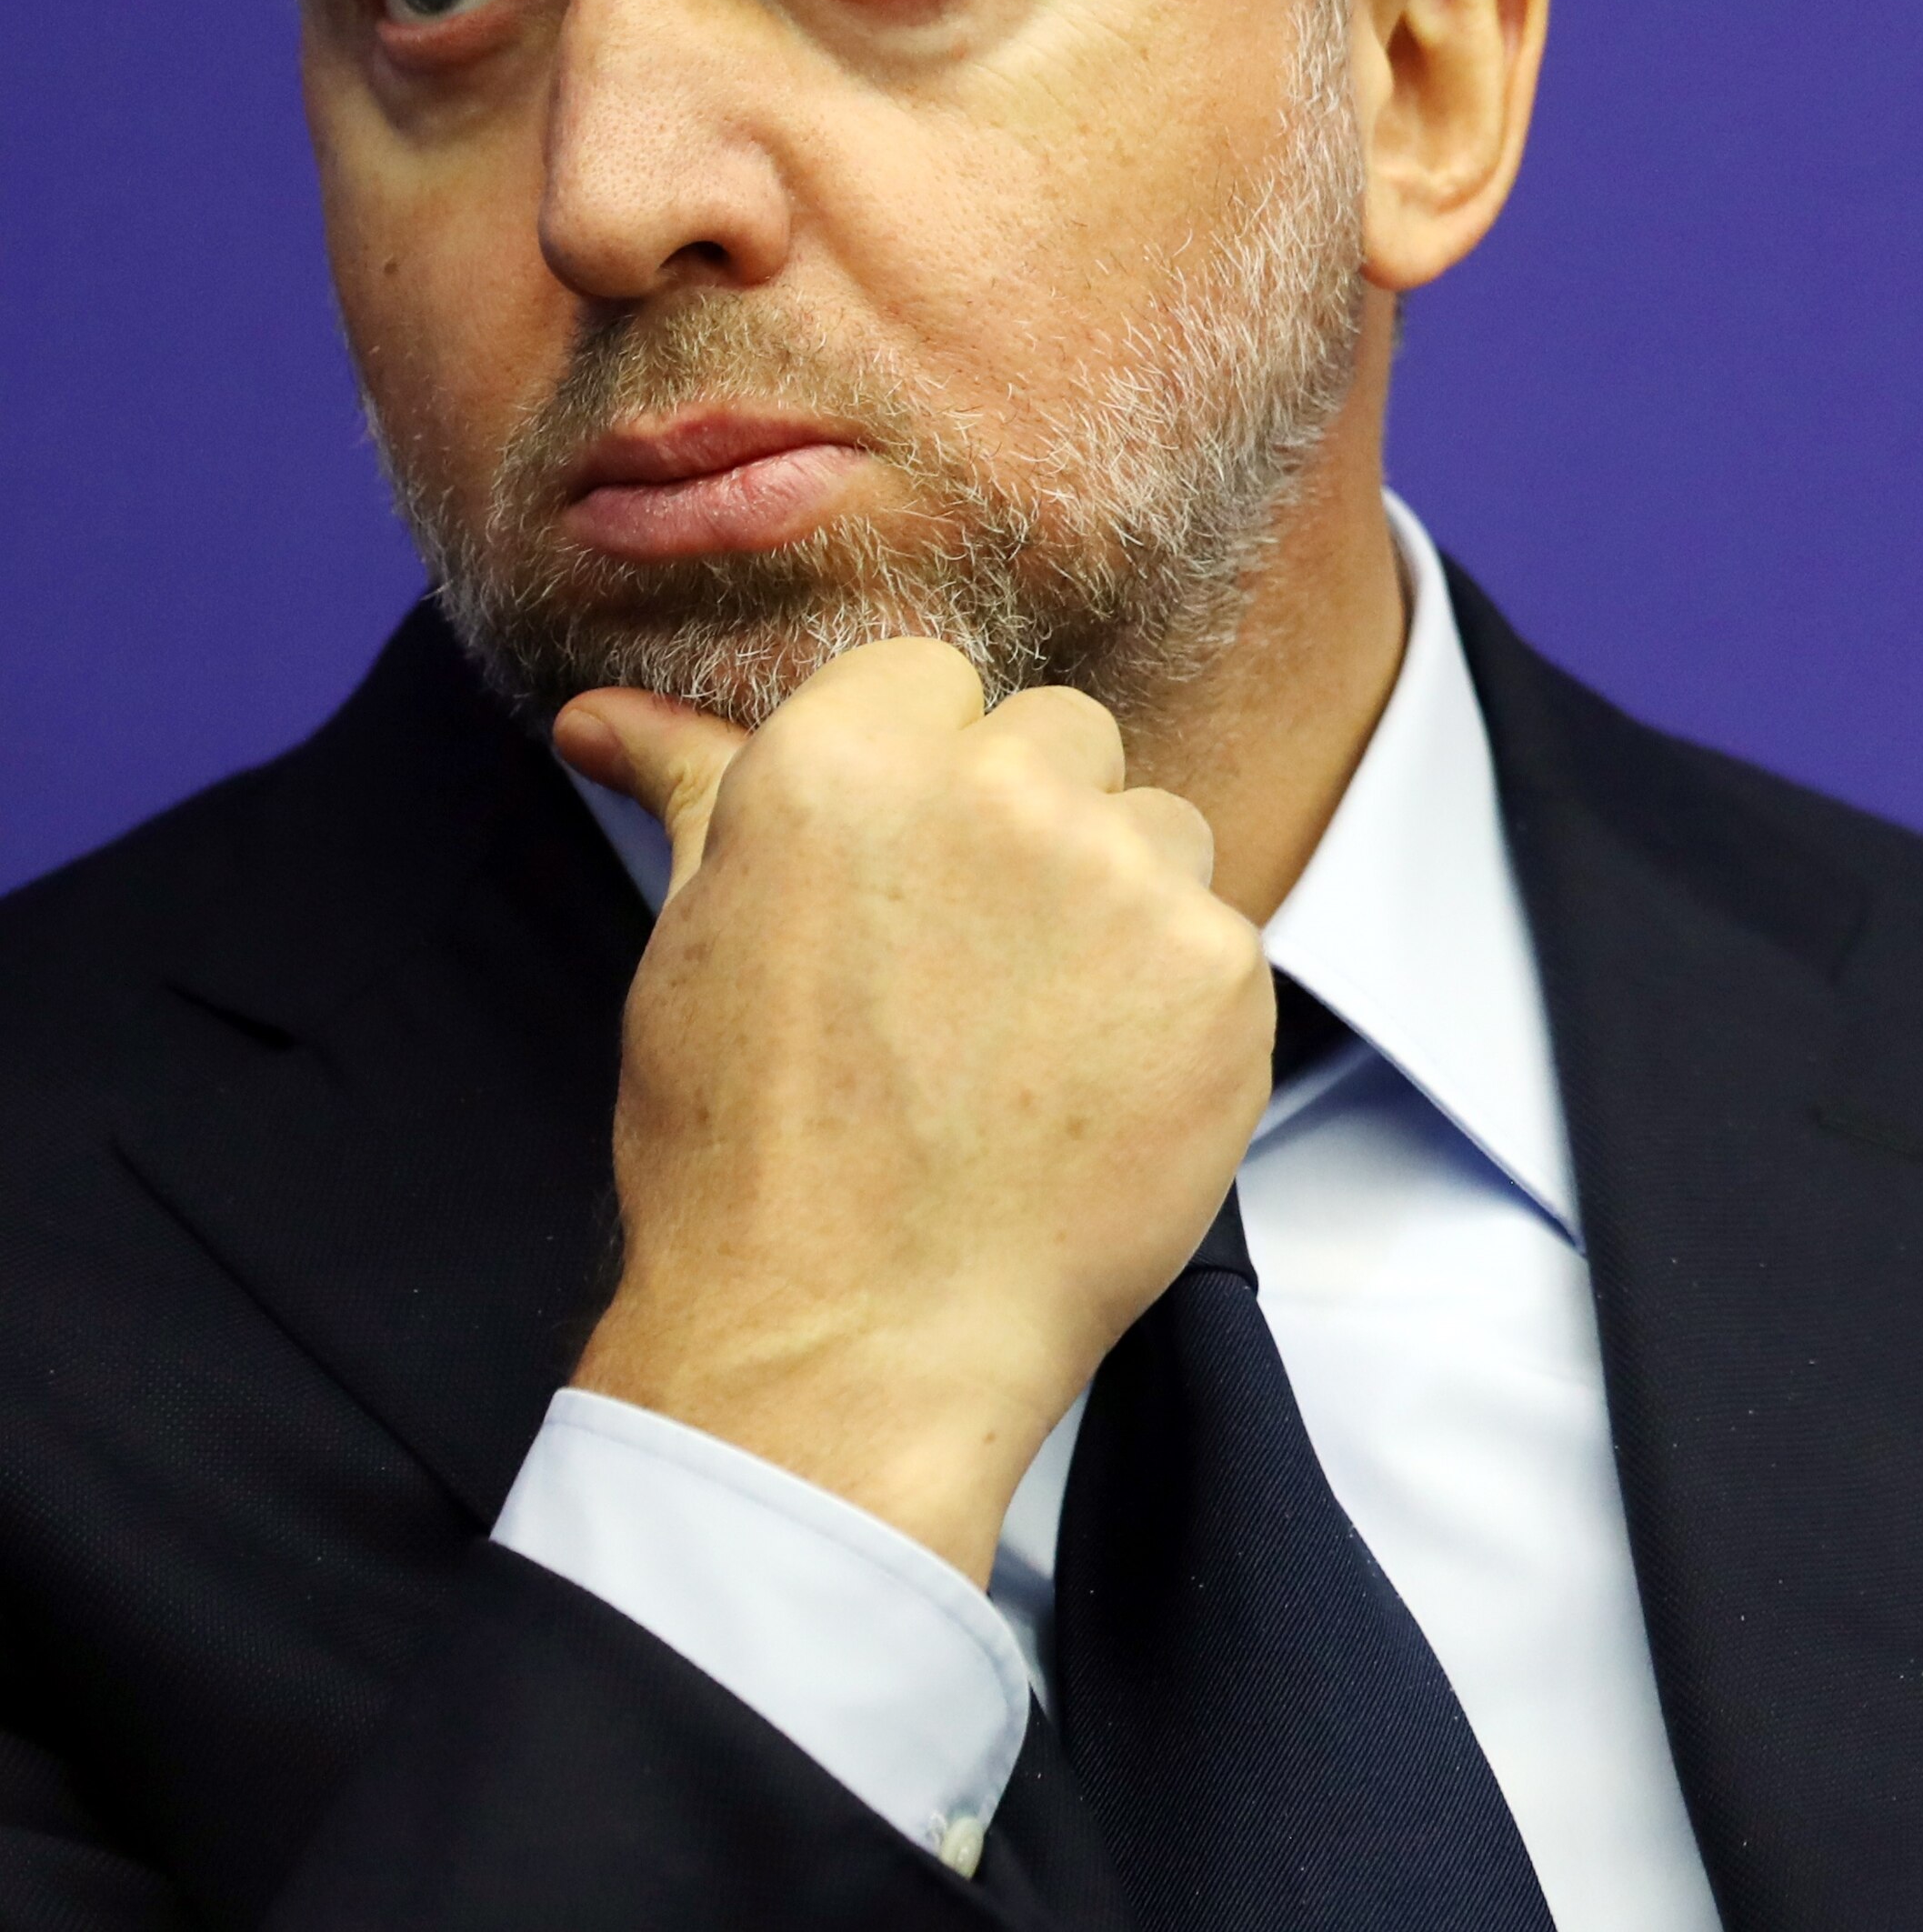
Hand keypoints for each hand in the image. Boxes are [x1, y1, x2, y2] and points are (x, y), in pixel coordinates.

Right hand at [554, 642, 1268, 1580]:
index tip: (898, 882)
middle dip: (1026, 829)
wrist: (849, 1340)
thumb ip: (690, 791)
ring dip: (1116, 906)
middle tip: (960, 975)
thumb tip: (602, 715)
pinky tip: (1095, 1095)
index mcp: (844, 757)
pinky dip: (1176, 1009)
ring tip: (1025, 1044)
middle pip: (1062, 737)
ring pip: (1158, 827)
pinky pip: (1218, 940)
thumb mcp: (696, 944)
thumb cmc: (749, 1153)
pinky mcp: (1222, 970)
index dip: (920, 782)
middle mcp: (997, 788)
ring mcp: (1125, 875)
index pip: (932, 679)